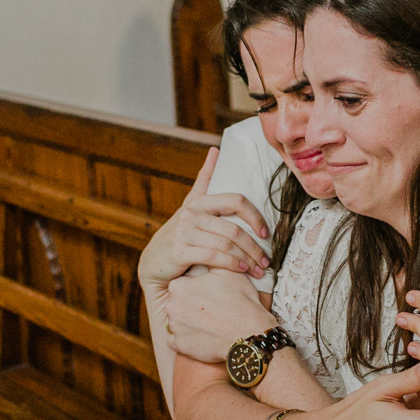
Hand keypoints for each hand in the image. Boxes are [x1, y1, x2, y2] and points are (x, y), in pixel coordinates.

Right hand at [137, 148, 270, 293]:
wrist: (153, 263)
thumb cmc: (181, 234)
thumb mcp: (192, 205)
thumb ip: (205, 179)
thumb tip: (215, 148)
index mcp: (200, 202)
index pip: (237, 201)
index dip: (256, 216)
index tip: (266, 233)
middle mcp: (191, 213)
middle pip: (234, 228)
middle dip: (255, 247)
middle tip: (267, 261)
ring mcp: (184, 231)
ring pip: (227, 244)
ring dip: (247, 259)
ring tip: (259, 269)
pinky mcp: (179, 251)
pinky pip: (214, 256)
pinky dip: (232, 264)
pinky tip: (243, 271)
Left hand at [165, 268, 274, 361]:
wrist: (249, 332)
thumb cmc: (240, 301)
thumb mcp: (229, 273)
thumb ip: (213, 263)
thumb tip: (210, 255)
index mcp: (179, 286)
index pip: (183, 284)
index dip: (198, 288)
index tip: (210, 292)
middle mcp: (170, 306)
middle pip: (179, 303)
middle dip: (192, 305)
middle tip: (212, 307)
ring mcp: (174, 328)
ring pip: (178, 321)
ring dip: (190, 321)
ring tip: (211, 322)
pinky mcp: (179, 345)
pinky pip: (179, 341)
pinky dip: (189, 339)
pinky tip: (205, 335)